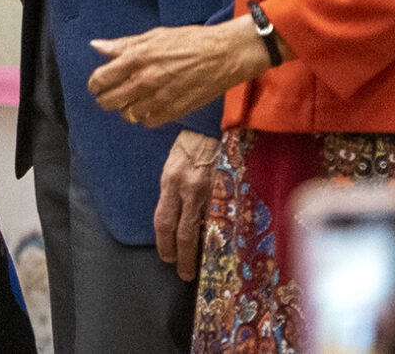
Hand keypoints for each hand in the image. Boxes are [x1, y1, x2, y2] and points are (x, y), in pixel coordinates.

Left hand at [89, 21, 262, 126]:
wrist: (223, 55)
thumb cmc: (190, 41)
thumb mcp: (154, 35)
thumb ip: (124, 44)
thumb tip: (97, 46)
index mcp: (136, 58)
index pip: (101, 79)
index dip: (95, 83)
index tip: (98, 84)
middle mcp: (144, 80)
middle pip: (109, 101)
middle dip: (105, 99)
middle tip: (110, 95)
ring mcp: (158, 98)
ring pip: (128, 114)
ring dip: (126, 108)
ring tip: (133, 100)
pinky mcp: (173, 111)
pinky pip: (148, 122)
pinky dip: (145, 117)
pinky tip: (150, 107)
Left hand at [154, 130, 220, 281]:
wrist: (213, 122)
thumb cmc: (190, 143)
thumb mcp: (173, 165)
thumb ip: (173, 191)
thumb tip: (174, 218)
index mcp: (171, 180)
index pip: (164, 221)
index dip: (164, 244)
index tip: (167, 256)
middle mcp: (190, 188)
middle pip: (184, 234)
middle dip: (183, 257)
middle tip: (184, 272)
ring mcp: (212, 190)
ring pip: (207, 230)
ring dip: (204, 251)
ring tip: (204, 265)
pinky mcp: (230, 189)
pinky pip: (225, 218)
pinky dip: (223, 234)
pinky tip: (223, 245)